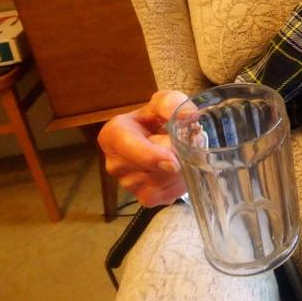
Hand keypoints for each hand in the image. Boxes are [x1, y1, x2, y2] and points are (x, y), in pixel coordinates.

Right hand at [98, 90, 188, 205]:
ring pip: (162, 183)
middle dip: (175, 157)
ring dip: (180, 170)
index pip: (128, 148)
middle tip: (188, 141)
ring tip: (181, 153)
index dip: (151, 156)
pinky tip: (178, 169)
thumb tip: (189, 115)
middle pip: (150, 168)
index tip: (173, 162)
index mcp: (112, 135)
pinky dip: (179, 183)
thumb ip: (171, 104)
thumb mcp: (163, 102)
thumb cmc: (157, 118)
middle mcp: (115, 164)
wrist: (158, 136)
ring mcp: (128, 184)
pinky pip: (167, 195)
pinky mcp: (144, 198)